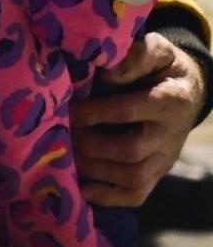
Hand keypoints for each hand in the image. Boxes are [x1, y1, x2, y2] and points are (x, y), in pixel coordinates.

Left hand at [72, 32, 206, 206]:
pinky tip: (80, 187)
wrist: (188, 91)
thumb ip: (136, 55)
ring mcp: (166, 159)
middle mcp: (171, 135)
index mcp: (170, 100)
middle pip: (129, 150)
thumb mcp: (157, 50)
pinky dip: (106, 196)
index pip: (128, 111)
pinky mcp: (158, 175)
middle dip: (89, 144)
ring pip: (133, 177)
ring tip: (64, 155)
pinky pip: (136, 195)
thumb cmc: (160, 68)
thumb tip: (105, 70)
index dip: (93, 113)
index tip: (66, 109)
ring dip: (93, 169)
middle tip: (59, 134)